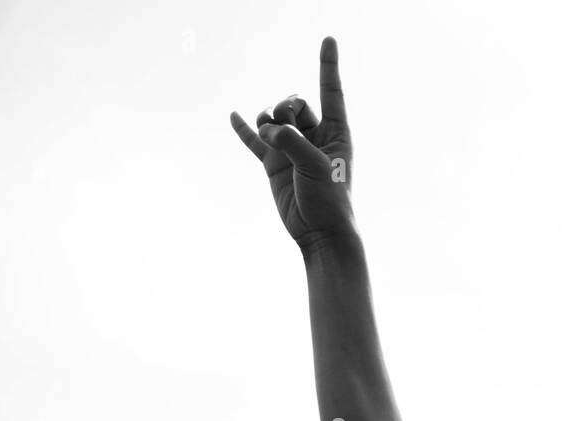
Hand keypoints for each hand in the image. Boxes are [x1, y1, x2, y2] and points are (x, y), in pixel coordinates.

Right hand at [230, 37, 355, 250]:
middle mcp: (315, 137)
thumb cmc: (330, 200)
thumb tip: (266, 130)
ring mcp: (292, 148)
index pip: (331, 91)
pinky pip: (255, 140)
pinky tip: (233, 116)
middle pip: (293, 103)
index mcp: (337, 133)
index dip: (328, 65)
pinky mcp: (274, 163)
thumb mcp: (315, 166)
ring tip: (272, 140)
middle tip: (285, 128)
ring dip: (266, 122)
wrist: (319, 233)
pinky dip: (244, 129)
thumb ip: (291, 141)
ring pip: (273, 118)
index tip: (329, 39)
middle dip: (285, 108)